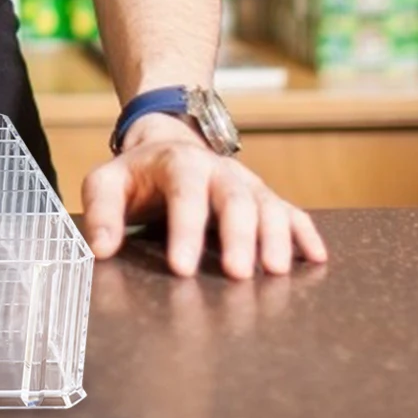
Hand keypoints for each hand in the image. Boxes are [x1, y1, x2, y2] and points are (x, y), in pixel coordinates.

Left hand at [80, 114, 327, 279]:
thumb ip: (101, 212)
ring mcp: (246, 184)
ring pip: (268, 206)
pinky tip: (317, 258)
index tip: (181, 268)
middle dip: (238, 237)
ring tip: (275, 272)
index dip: (184, 231)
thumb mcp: (108, 182)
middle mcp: (218, 171)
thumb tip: (100, 250)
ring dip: (275, 237)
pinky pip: (292, 213)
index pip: (184, 194)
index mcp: (179, 164)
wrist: (167, 142)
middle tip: (238, 274)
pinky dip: (306, 233)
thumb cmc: (136, 175)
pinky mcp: (265, 199)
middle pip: (234, 199)